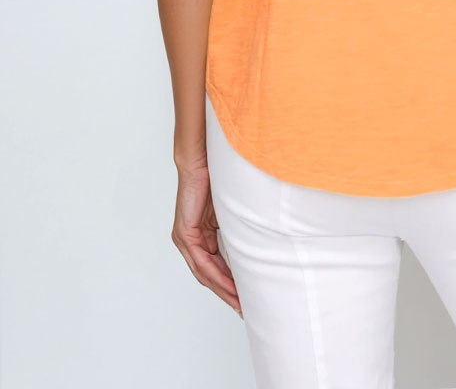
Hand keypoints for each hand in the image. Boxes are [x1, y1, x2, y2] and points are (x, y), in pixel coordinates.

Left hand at [171, 158, 241, 316]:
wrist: (201, 159)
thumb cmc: (218, 179)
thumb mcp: (231, 212)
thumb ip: (237, 229)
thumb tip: (255, 242)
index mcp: (201, 235)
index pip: (215, 267)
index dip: (229, 285)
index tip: (245, 299)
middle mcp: (190, 241)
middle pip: (209, 276)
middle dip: (227, 294)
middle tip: (244, 310)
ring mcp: (185, 239)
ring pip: (205, 274)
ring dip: (223, 290)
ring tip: (240, 304)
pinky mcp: (185, 234)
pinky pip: (202, 262)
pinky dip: (217, 276)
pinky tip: (231, 287)